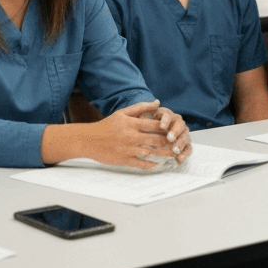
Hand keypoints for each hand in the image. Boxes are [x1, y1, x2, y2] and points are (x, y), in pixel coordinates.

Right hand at [74, 101, 190, 169]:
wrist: (88, 139)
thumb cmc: (106, 126)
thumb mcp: (122, 113)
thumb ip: (141, 107)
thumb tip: (157, 102)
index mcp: (132, 123)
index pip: (155, 125)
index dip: (167, 127)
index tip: (175, 129)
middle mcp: (131, 136)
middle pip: (156, 139)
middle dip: (169, 142)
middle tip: (179, 144)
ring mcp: (128, 149)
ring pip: (151, 152)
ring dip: (164, 154)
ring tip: (173, 154)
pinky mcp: (124, 160)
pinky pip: (141, 163)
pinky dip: (150, 165)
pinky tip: (157, 164)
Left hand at [145, 105, 191, 162]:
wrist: (152, 134)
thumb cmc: (147, 125)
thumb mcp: (143, 117)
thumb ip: (146, 109)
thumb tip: (156, 102)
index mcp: (167, 115)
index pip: (168, 115)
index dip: (166, 120)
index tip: (161, 126)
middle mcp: (177, 123)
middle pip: (180, 125)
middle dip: (175, 132)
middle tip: (169, 138)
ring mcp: (182, 134)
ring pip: (185, 137)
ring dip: (180, 143)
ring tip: (174, 150)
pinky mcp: (185, 144)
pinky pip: (188, 149)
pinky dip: (185, 154)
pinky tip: (179, 160)